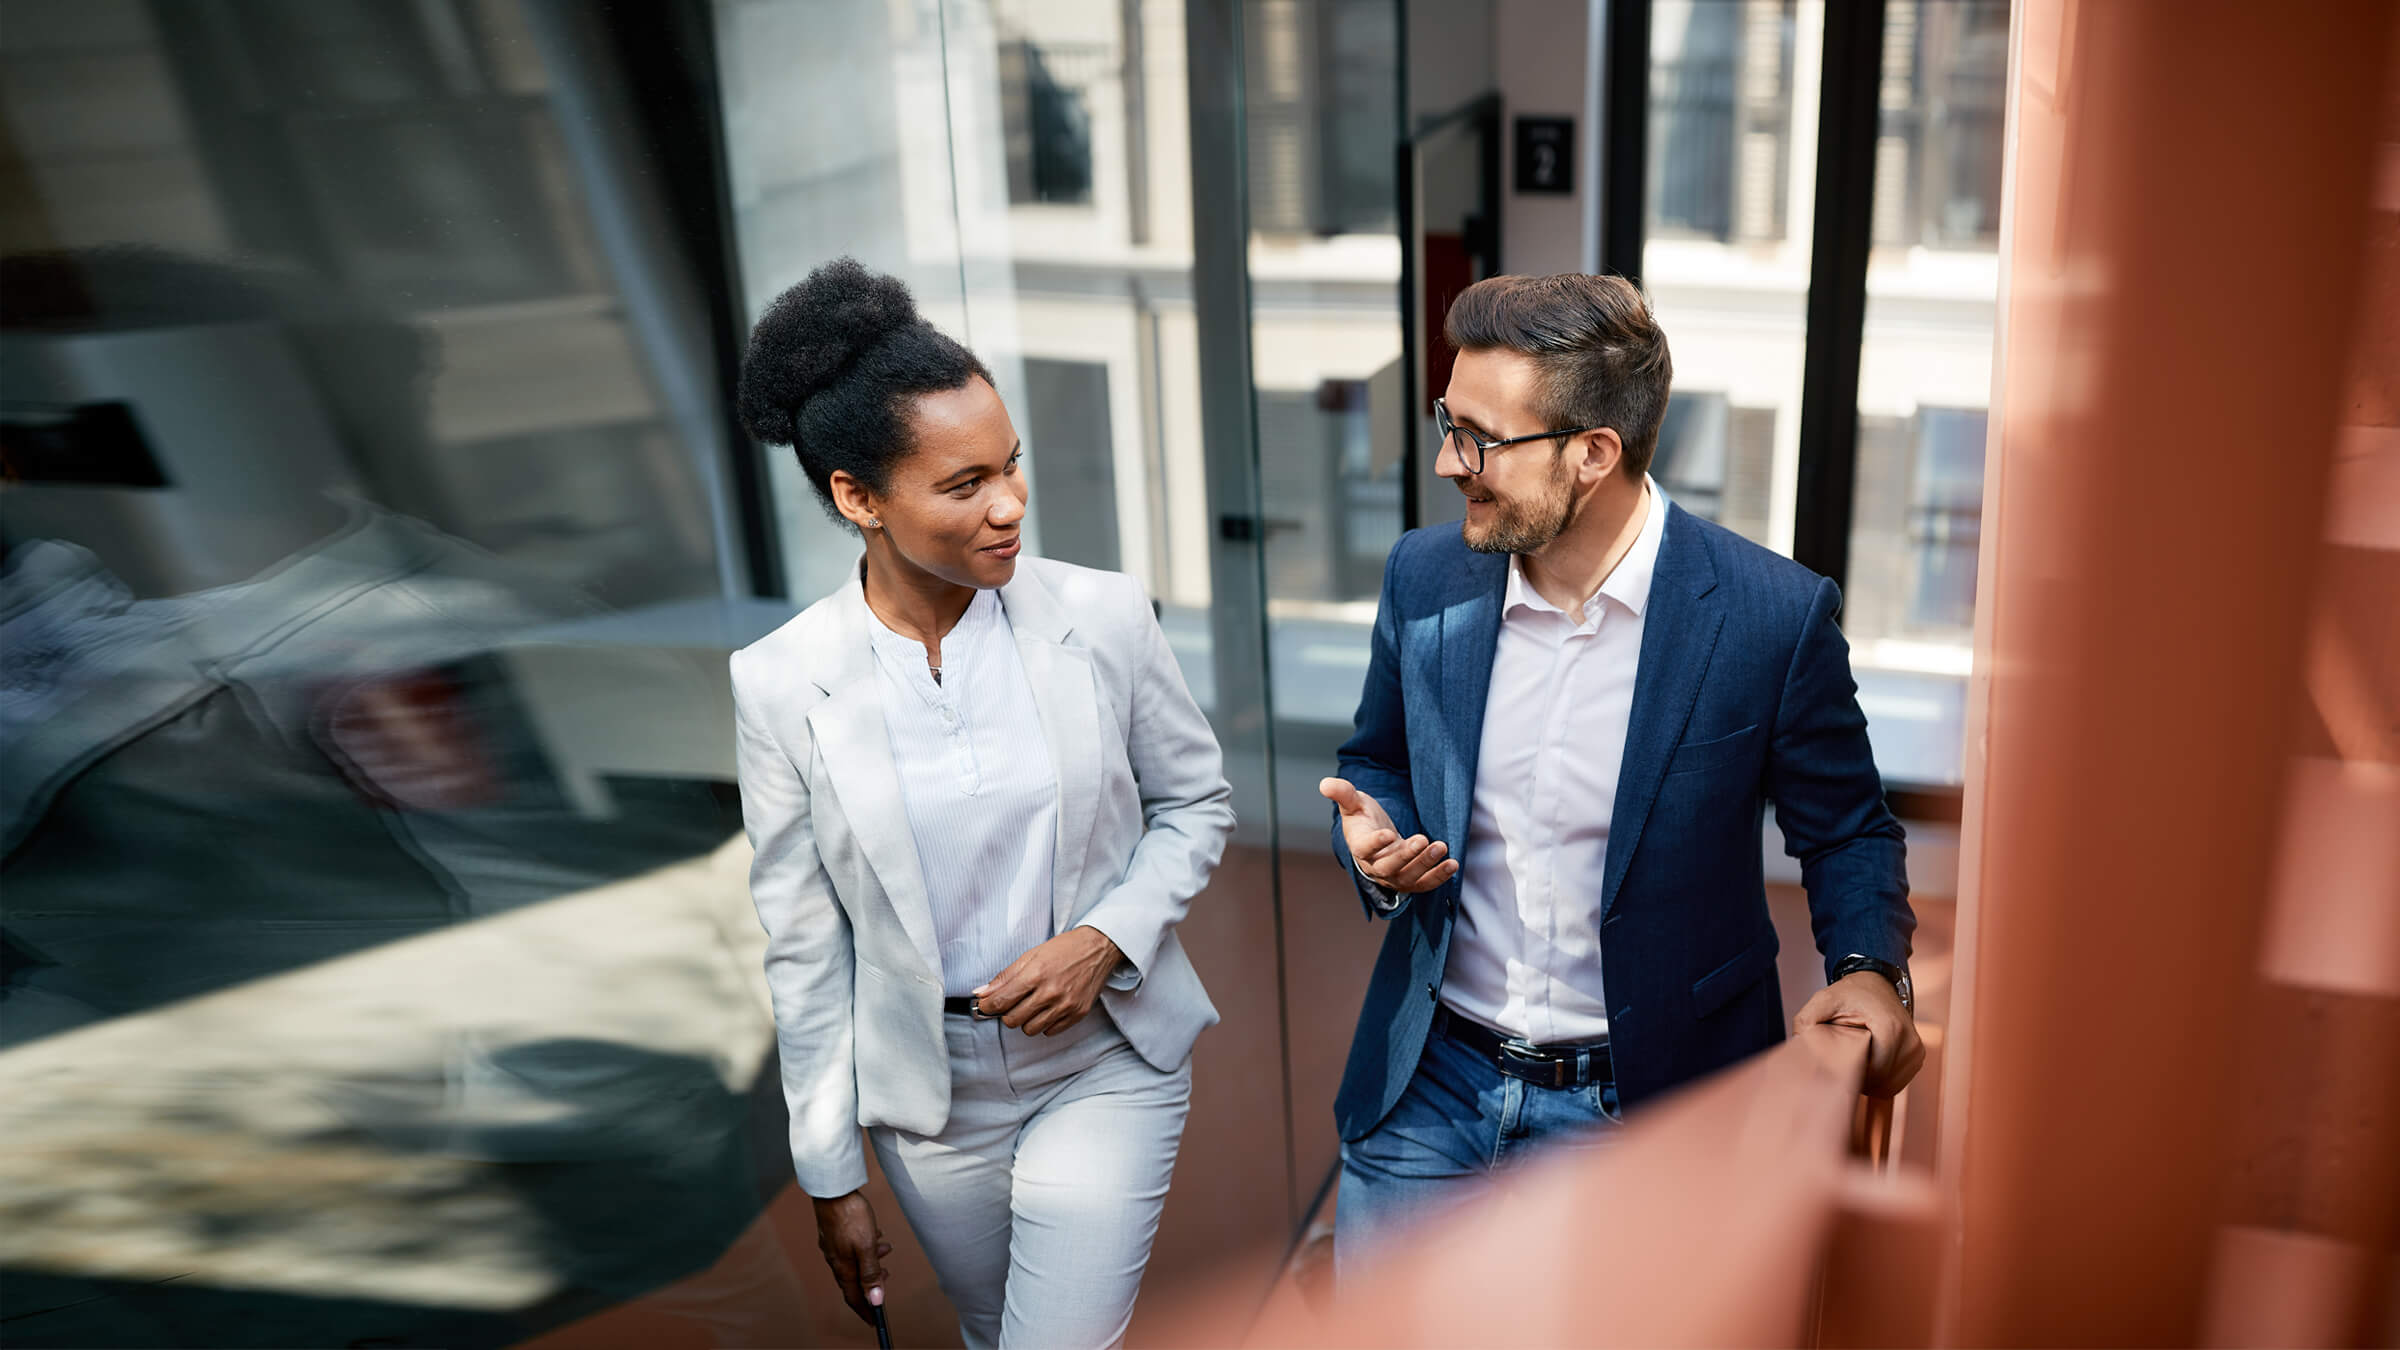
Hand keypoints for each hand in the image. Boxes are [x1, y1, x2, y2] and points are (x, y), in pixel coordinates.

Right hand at [810, 1189, 892, 1324]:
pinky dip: (865, 1246)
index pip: (853, 1297)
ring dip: (872, 1259)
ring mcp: (832, 1245)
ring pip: (854, 1260)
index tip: (874, 1320)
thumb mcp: (866, 1247)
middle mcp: (835, 1259)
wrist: (833, 1189)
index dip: (864, 1310)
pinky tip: (874, 1235)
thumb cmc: (850, 1216)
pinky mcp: (834, 1232)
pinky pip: (851, 1246)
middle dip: (872, 1282)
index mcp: (842, 1267)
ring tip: (886, 1249)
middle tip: (887, 1277)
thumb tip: (876, 1300)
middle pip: (854, 1279)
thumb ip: (871, 1273)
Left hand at [973, 926, 1122, 1035]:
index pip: (1001, 1002)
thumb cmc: (1063, 949)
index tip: (986, 1005)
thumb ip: (1005, 977)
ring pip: (1030, 1030)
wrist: (1098, 948)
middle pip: (1013, 1020)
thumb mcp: (1030, 955)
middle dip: (1007, 1013)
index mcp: (1035, 975)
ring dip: (1026, 1020)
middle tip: (1013, 1002)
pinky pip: (1050, 1032)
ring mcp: (1066, 1006)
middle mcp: (1050, 993)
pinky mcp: (1078, 1014)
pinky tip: (1048, 1008)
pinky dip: (1044, 1023)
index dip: (987, 1006)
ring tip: (1033, 1004)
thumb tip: (982, 993)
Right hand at [1320, 777, 1457, 894]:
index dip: (1375, 843)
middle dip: (1406, 855)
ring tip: (1441, 847)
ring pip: (1408, 877)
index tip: (1388, 833)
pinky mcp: (1410, 880)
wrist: (1377, 838)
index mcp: (1359, 847)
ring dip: (1426, 865)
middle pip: (1389, 867)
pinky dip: (1438, 877)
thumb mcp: (1354, 803)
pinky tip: (1452, 864)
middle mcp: (1375, 867)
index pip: (1364, 849)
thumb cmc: (1364, 819)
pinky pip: (1424, 884)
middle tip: (1423, 840)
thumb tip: (1325, 783)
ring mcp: (1393, 877)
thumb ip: (1342, 794)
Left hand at [1794, 971, 1923, 1098]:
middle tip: (1843, 1062)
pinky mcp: (1918, 1055)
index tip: (1836, 1064)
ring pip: (1891, 1085)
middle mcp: (1909, 1040)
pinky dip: (1881, 1078)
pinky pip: (1898, 1081)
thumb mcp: (1823, 1000)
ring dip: (1871, 1081)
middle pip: (1882, 1082)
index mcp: (1890, 1028)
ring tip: (1856, 1060)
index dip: (1851, 1075)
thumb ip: (1806, 1021)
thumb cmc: (1851, 993)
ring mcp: (1916, 1049)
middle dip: (1860, 1079)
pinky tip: (1868, 1062)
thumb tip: (1798, 1045)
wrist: (1875, 982)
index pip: (1872, 1073)